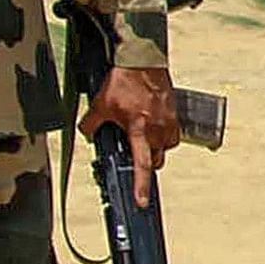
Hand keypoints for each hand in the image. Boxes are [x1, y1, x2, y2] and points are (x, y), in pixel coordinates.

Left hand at [84, 65, 180, 203]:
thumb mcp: (100, 103)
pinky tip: (151, 124)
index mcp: (139, 130)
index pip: (142, 164)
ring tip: (141, 134)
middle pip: (156, 161)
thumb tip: (88, 134)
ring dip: (154, 147)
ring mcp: (170, 123)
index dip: (141, 186)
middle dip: (146, 162)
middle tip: (133, 152)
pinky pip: (171, 135)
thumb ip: (92, 123)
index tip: (142, 202)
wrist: (143, 61)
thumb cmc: (125, 81)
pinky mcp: (176, 116)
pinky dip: (162, 135)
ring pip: (164, 149)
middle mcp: (158, 130)